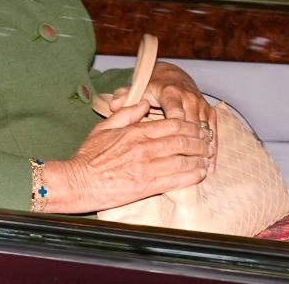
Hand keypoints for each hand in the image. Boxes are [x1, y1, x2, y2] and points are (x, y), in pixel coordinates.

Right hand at [41, 101, 210, 213]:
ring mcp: (147, 167)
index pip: (172, 125)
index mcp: (135, 132)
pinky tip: (200, 173)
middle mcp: (144, 148)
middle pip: (182, 141)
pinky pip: (178, 179)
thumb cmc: (89, 156)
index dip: (190, 126)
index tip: (198, 128)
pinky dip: (193, 176)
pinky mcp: (148, 186)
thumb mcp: (104, 128)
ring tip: (208, 158)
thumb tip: (144, 103)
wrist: (79, 181)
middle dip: (200, 141)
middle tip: (209, 142)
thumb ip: (126, 114)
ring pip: (184, 160)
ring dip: (200, 158)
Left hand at [109, 62, 216, 164]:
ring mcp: (201, 105)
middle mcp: (188, 98)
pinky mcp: (209, 111)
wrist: (171, 77)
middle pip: (193, 125)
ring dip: (204, 150)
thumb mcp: (135, 90)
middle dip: (192, 146)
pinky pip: (213, 131)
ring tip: (202, 170)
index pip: (175, 115)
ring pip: (205, 130)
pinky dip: (212, 147)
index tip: (170, 152)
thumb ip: (124, 98)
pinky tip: (210, 164)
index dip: (175, 134)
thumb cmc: (150, 88)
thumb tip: (114, 105)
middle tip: (187, 167)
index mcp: (170, 93)